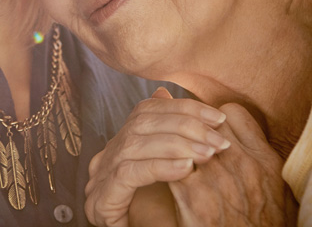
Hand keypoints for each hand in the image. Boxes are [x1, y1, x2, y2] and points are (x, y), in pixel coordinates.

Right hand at [85, 88, 229, 226]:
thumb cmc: (164, 219)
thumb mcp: (176, 176)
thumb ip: (179, 144)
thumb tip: (182, 104)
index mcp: (122, 145)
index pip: (147, 110)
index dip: (181, 107)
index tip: (217, 117)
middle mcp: (108, 155)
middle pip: (141, 122)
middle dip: (184, 124)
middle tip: (219, 137)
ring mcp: (101, 177)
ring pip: (135, 144)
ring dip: (177, 144)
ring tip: (209, 152)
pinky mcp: (101, 199)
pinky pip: (129, 173)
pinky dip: (159, 167)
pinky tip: (186, 168)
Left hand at [170, 103, 297, 226]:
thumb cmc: (257, 218)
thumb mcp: (268, 181)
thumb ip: (250, 145)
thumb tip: (222, 116)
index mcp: (264, 158)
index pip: (231, 112)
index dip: (214, 117)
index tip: (207, 127)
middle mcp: (243, 164)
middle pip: (204, 123)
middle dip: (190, 127)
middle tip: (183, 136)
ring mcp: (217, 178)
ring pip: (184, 139)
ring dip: (174, 142)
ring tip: (170, 149)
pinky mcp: (193, 196)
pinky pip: (169, 163)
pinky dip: (163, 162)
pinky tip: (162, 167)